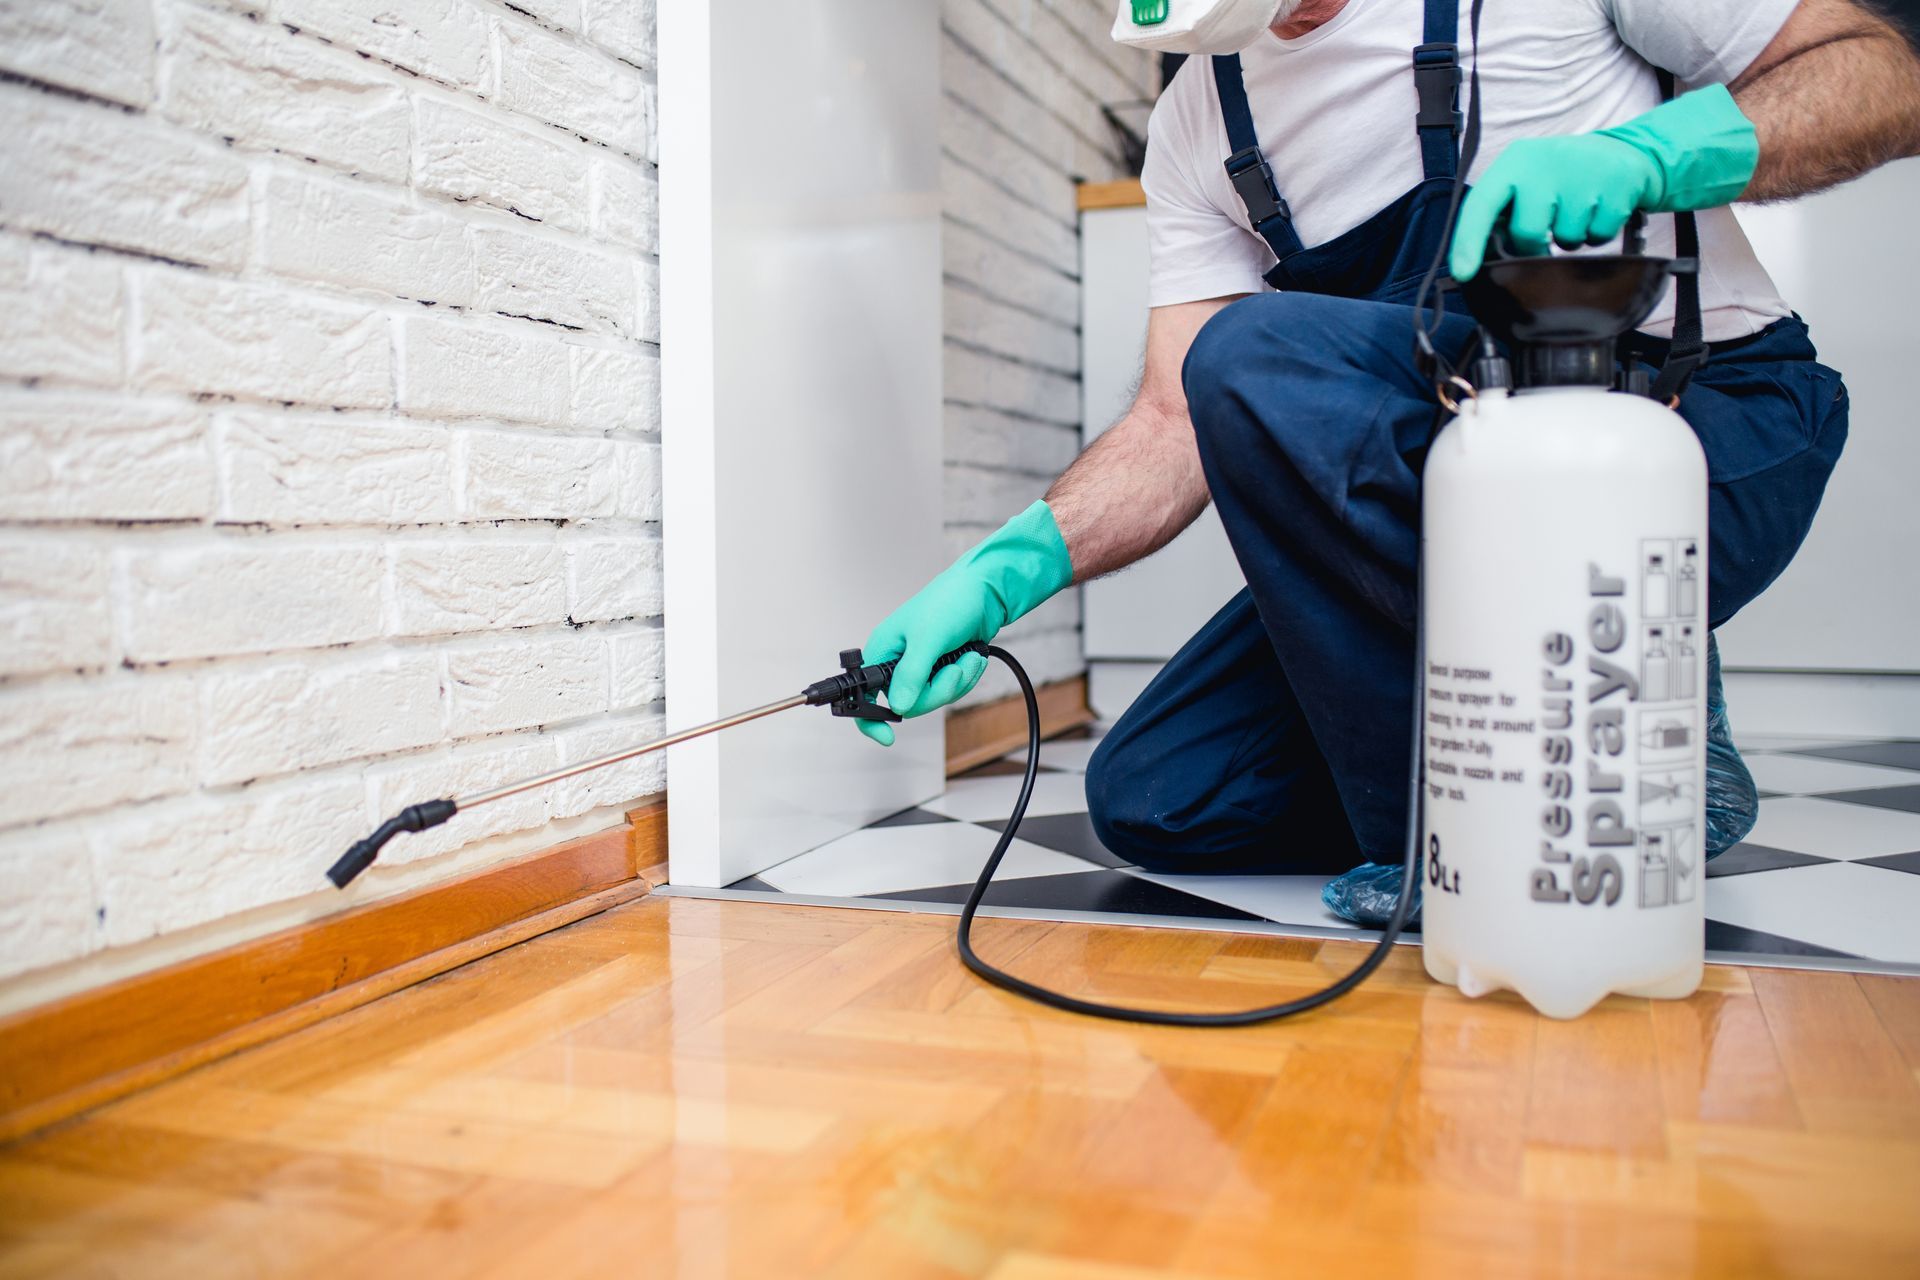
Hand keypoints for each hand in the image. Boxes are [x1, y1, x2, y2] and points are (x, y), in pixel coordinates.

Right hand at [855, 501, 1072, 745]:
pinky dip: (965, 677)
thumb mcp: (929, 637)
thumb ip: (911, 673)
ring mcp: (921, 667)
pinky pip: (950, 691)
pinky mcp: (942, 668)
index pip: (863, 694)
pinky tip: (972, 658)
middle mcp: (898, 661)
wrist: (986, 590)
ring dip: (956, 681)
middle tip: (953, 671)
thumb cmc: (951, 600)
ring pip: (932, 699)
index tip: (888, 736)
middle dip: (937, 691)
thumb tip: (898, 707)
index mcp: (883, 650)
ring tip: (967, 658)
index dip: (870, 719)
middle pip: (908, 704)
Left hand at [1451, 84, 1758, 281]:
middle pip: (1527, 232)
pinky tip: (1598, 210)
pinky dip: (1597, 234)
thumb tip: (1477, 260)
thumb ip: (1502, 213)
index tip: (1462, 273)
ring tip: (1577, 211)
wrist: (1623, 153)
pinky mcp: (1617, 186)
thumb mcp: (1525, 181)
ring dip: (1570, 238)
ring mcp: (1583, 174)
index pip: (1481, 205)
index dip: (1467, 242)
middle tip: (1546, 230)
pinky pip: (1598, 236)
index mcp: (1514, 163)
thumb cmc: (1561, 178)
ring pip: (1567, 239)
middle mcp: (1544, 164)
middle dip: (1534, 246)